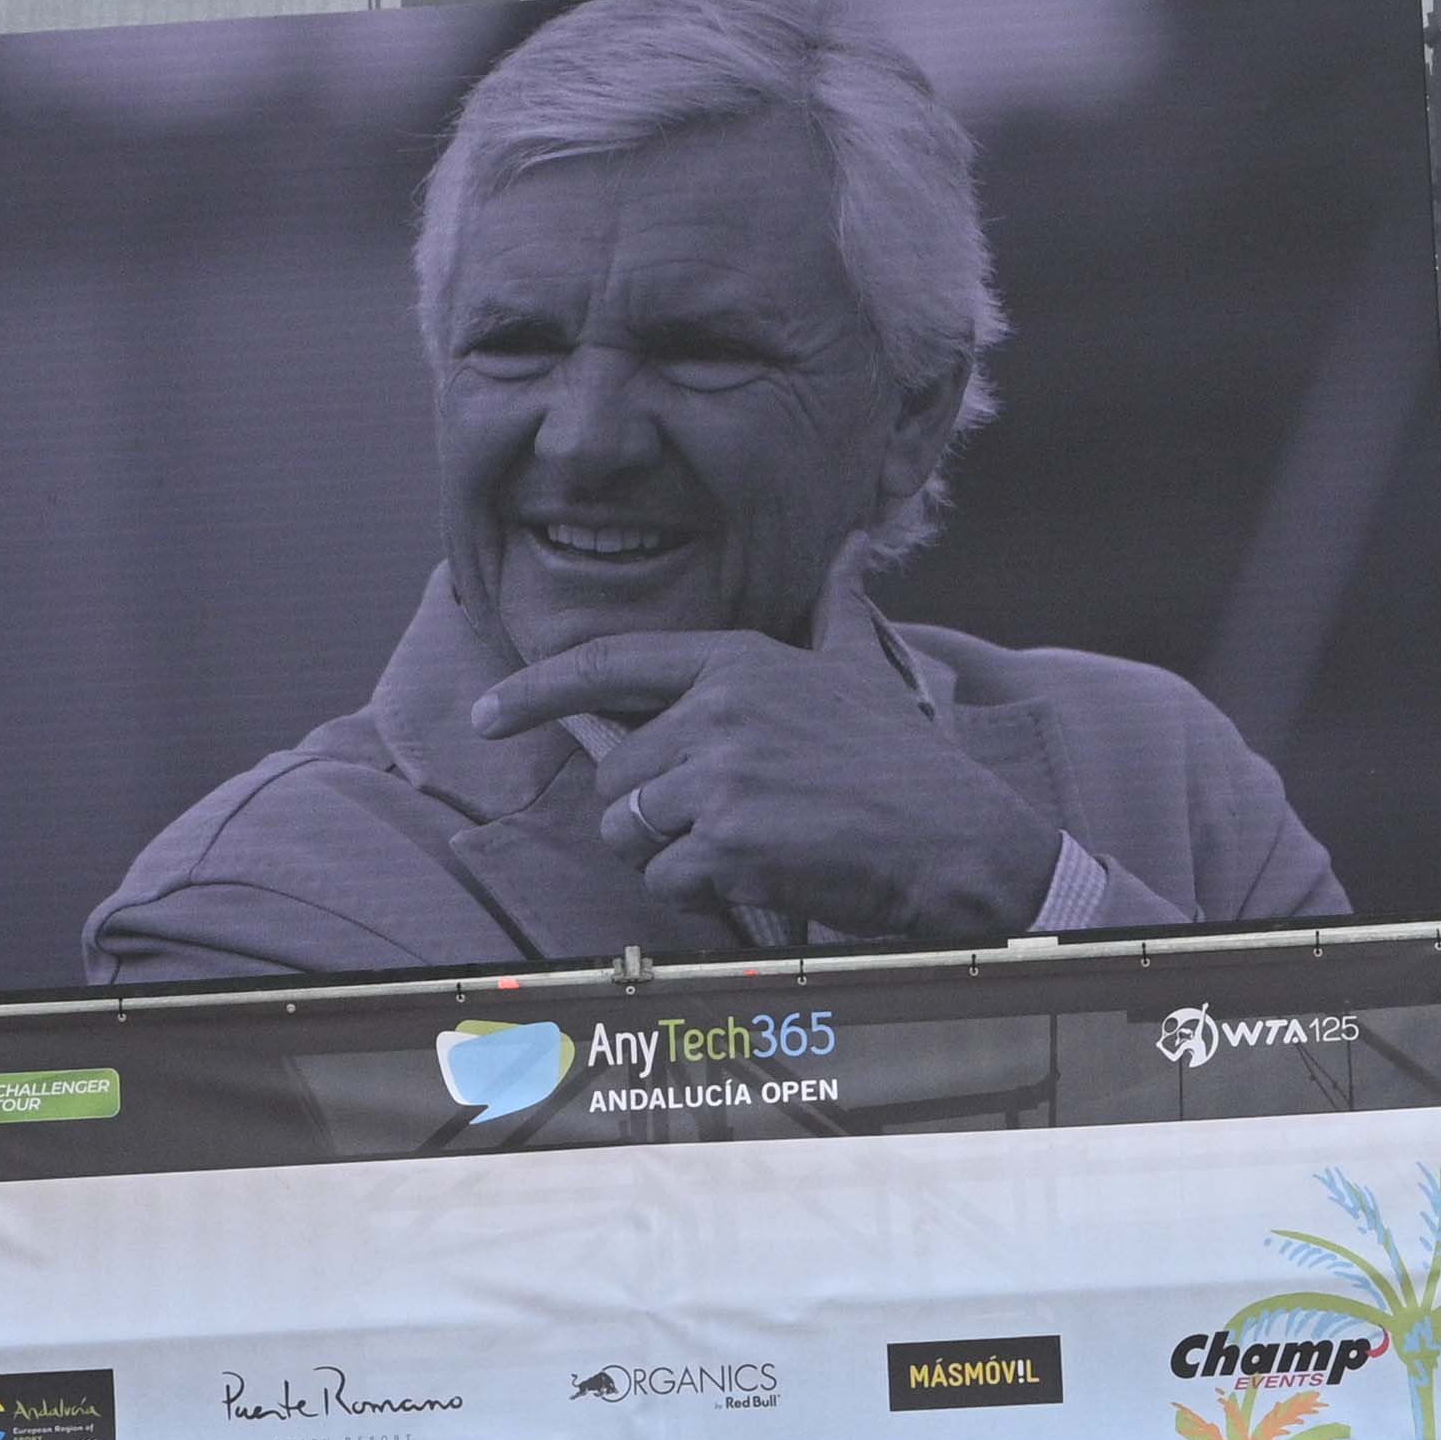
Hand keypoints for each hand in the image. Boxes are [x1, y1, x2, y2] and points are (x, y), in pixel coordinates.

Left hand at [471, 563, 1061, 940]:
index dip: (534, 694)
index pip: (606, 667)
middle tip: (715, 823)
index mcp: (737, 660)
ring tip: (738, 847)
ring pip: (629, 831)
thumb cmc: (903, 761)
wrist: (953, 838)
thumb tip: (850, 546)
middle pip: (614, 775)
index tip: (487, 716)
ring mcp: (721, 773)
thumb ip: (836, 606)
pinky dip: (699, 893)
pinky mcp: (728, 839)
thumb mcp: (861, 668)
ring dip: (668, 855)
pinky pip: (665, 879)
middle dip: (644, 813)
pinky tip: (755, 876)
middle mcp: (719, 707)